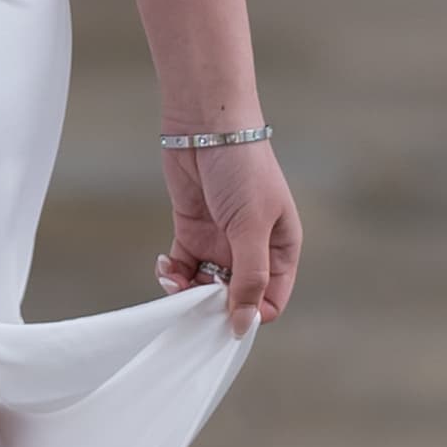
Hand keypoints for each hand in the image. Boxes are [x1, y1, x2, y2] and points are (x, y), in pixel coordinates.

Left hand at [157, 128, 298, 330]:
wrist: (206, 122)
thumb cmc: (242, 168)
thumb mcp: (251, 225)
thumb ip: (250, 276)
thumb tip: (244, 324)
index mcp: (280, 249)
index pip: (271, 300)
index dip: (250, 314)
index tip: (224, 318)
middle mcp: (252, 249)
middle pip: (235, 297)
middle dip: (213, 305)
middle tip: (191, 302)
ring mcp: (221, 240)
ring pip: (205, 285)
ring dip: (188, 291)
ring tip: (174, 279)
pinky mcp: (192, 230)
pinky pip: (183, 266)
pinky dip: (173, 273)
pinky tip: (165, 265)